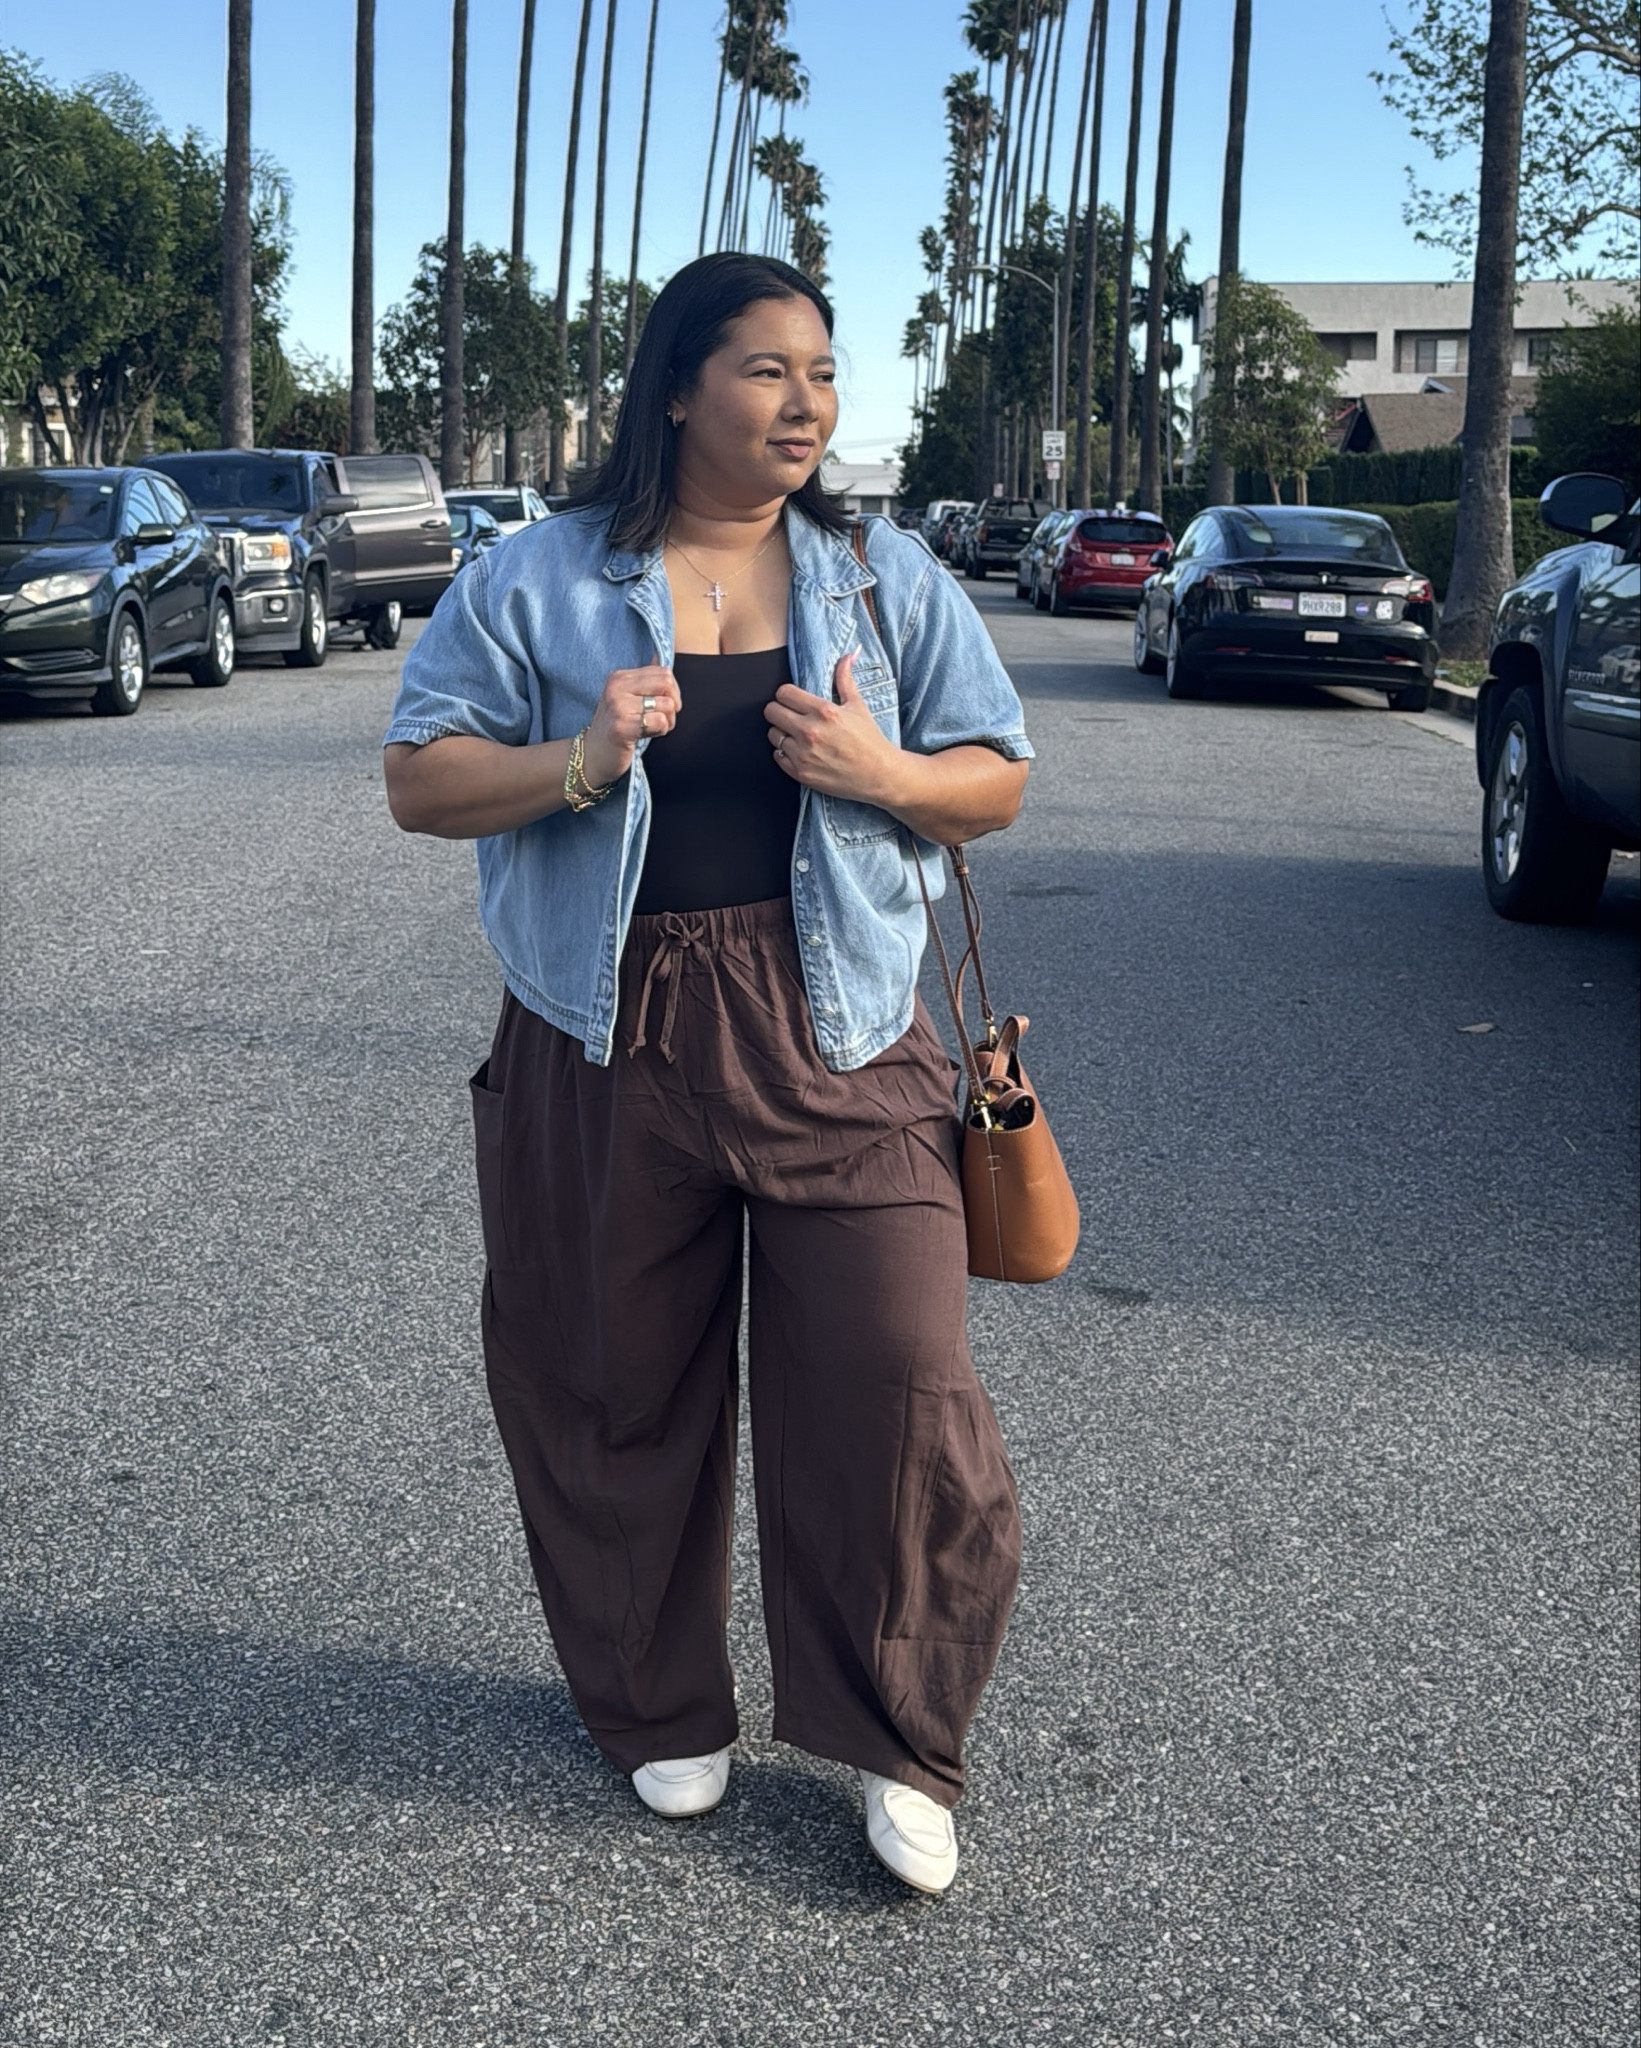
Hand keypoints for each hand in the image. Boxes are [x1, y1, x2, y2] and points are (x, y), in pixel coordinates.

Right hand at [583, 662, 680, 787]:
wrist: (593, 755)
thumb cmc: (616, 726)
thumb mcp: (627, 697)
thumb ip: (645, 680)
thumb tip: (660, 656)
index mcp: (619, 677)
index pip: (663, 672)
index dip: (673, 691)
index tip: (664, 706)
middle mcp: (617, 688)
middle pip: (667, 684)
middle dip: (674, 704)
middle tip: (663, 718)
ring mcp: (618, 707)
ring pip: (666, 705)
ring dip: (668, 722)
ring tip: (652, 728)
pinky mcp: (622, 727)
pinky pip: (659, 722)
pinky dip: (660, 731)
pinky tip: (646, 735)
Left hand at [764, 652, 900, 803]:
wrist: (879, 775)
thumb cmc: (869, 739)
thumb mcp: (857, 706)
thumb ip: (845, 680)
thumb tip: (848, 655)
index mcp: (823, 711)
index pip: (783, 693)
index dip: (787, 695)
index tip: (793, 700)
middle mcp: (810, 731)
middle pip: (771, 712)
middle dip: (780, 711)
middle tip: (791, 716)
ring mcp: (803, 754)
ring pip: (772, 735)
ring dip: (782, 733)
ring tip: (798, 736)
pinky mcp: (800, 773)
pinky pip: (777, 756)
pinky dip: (785, 754)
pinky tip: (800, 752)